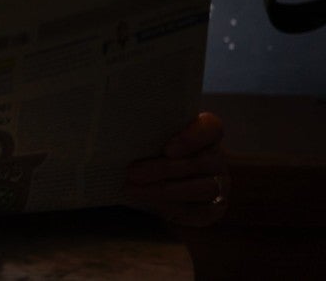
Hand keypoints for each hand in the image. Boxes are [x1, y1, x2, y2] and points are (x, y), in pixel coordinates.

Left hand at [123, 111, 228, 226]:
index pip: (212, 128)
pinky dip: (171, 207)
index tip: (167, 149)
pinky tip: (149, 202)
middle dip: (163, 169)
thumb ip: (147, 130)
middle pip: (201, 162)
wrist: (165, 178)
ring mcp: (220, 184)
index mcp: (206, 132)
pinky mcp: (214, 208)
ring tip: (133, 189)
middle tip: (132, 172)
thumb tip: (118, 128)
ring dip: (164, 190)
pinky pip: (199, 210)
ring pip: (202, 189)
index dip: (191, 138)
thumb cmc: (154, 148)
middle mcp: (217, 158)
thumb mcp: (152, 134)